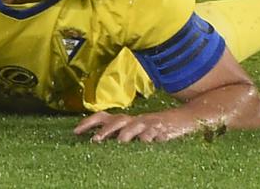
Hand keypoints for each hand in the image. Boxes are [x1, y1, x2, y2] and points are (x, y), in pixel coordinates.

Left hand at [73, 110, 194, 142]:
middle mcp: (135, 119)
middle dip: (105, 130)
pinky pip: (154, 133)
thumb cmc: (156, 129)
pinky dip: (149, 137)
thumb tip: (99, 141)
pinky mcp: (162, 129)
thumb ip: (121, 135)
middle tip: (94, 141)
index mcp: (126, 120)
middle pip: (116, 120)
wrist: (185, 118)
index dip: (88, 122)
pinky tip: (146, 142)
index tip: (75, 131)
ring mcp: (148, 124)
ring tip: (119, 142)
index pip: (103, 117)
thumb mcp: (137, 131)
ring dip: (125, 133)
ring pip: (134, 125)